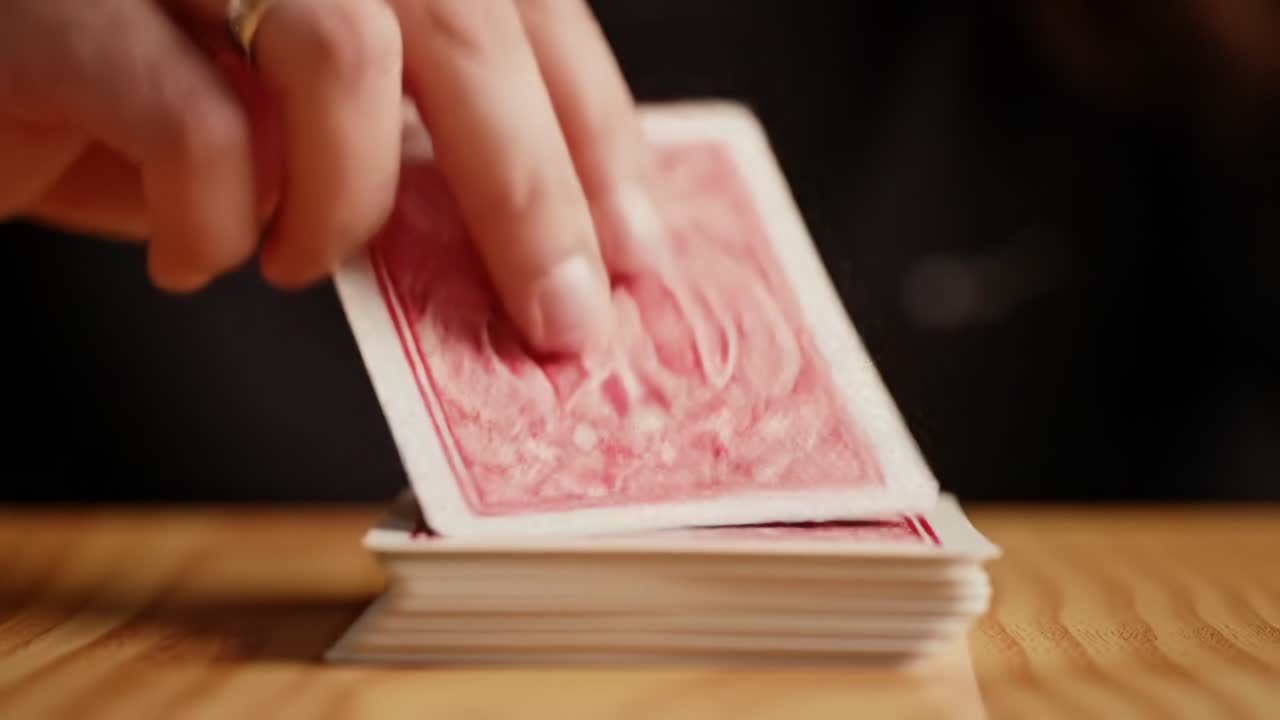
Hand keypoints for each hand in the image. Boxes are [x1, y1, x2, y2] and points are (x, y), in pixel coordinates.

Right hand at [0, 0, 660, 354]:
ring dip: (347, 197)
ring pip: (343, 49)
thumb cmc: (146, 87)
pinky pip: (197, 123)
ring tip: (305, 261)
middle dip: (532, 193)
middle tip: (561, 318)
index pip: (525, 10)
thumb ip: (411, 141)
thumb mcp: (307, 112)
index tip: (635, 251)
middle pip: (465, 23)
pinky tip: (202, 259)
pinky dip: (217, 221)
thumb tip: (536, 245)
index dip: (595, 131)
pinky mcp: (70, 6)